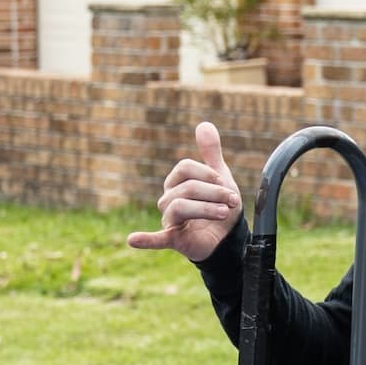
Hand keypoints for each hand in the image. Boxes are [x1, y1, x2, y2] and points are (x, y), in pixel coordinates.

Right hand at [126, 121, 243, 262]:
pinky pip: (156, 239)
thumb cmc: (219, 205)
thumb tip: (204, 124)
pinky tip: (133, 240)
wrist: (227, 236)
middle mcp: (168, 198)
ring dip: (206, 209)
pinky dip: (145, 239)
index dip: (209, 174)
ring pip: (179, 206)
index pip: (185, 168)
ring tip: (223, 213)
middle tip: (232, 201)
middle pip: (187, 187)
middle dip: (214, 193)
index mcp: (176, 182)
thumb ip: (210, 152)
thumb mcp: (219, 176)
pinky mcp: (173, 239)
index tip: (227, 186)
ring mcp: (169, 219)